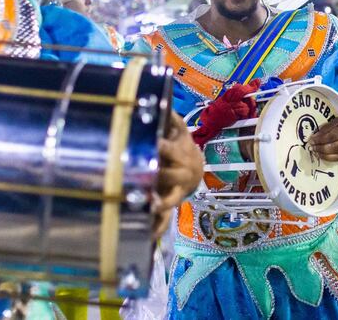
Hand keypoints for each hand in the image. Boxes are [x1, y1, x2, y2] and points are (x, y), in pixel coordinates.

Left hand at [152, 111, 203, 237]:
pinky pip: (164, 220)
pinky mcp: (170, 205)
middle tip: (141, 175)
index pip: (170, 150)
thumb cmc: (181, 146)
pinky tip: (145, 237)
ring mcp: (177, 192)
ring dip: (159, 204)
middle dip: (157, 175)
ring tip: (147, 206)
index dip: (163, 146)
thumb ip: (171, 118)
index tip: (153, 143)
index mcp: (180, 154)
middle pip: (169, 175)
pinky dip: (156, 229)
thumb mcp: (179, 130)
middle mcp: (181, 174)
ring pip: (170, 200)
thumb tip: (161, 99)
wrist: (196, 170)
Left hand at [307, 106, 337, 161]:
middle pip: (334, 147)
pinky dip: (333, 159)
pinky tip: (325, 156)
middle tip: (311, 148)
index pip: (332, 136)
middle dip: (321, 148)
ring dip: (325, 155)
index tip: (311, 140)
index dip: (320, 140)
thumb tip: (316, 134)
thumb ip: (329, 126)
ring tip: (316, 153)